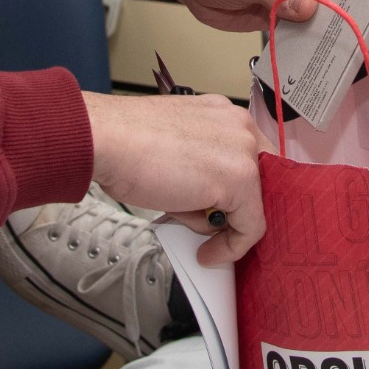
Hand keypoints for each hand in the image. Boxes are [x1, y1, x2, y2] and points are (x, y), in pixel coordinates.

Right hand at [84, 91, 269, 264]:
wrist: (107, 141)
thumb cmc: (125, 144)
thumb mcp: (175, 150)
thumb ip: (201, 169)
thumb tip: (207, 206)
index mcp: (222, 114)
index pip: (251, 157)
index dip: (241, 192)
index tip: (231, 213)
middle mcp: (238, 126)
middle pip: (260, 180)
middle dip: (238, 209)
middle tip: (219, 230)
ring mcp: (243, 150)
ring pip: (253, 203)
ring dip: (225, 225)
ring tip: (189, 225)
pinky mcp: (240, 179)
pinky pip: (251, 226)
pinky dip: (231, 247)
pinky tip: (209, 253)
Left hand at [144, 0, 350, 30]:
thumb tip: (310, 6)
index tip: (362, 9)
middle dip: (344, 10)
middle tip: (350, 35)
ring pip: (325, 10)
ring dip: (326, 30)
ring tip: (334, 50)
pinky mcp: (286, 8)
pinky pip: (304, 27)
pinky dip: (306, 40)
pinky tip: (312, 55)